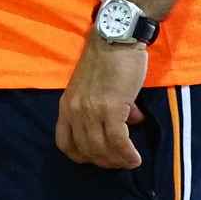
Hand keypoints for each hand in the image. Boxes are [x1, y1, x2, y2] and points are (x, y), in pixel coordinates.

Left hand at [56, 31, 148, 168]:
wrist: (116, 38)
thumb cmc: (109, 59)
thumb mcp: (96, 87)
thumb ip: (107, 106)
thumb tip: (131, 121)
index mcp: (67, 105)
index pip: (65, 142)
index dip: (82, 156)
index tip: (100, 157)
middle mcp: (74, 110)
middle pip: (85, 150)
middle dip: (105, 161)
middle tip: (121, 161)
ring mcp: (91, 109)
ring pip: (101, 149)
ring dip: (118, 160)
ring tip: (131, 160)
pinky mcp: (111, 107)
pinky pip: (118, 141)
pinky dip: (127, 154)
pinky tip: (136, 158)